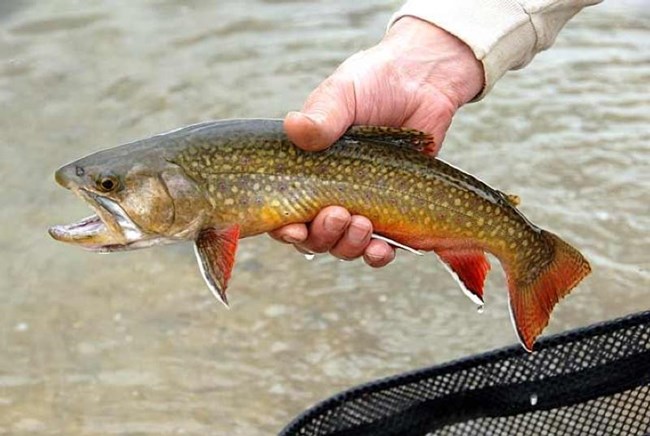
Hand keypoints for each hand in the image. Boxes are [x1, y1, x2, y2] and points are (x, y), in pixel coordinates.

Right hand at [270, 17, 483, 266]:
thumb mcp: (343, 94)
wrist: (422, 84)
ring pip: (344, 246)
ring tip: (363, 224)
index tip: (292, 228)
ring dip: (349, 245)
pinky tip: (382, 248)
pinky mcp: (392, 214)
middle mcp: (328, 193)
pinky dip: (377, 254)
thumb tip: (294, 126)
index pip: (284, 210)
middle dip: (323, 234)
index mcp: (306, 170)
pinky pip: (379, 247)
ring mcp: (360, 206)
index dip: (284, 228)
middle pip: (314, 236)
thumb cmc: (373, 83)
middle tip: (339, 214)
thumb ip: (322, 116)